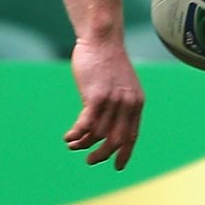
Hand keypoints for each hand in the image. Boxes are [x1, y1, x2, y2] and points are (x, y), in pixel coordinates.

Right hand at [65, 34, 144, 170]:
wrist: (102, 38)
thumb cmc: (107, 59)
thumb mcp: (121, 83)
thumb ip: (120, 102)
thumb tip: (108, 122)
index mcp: (136, 103)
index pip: (132, 136)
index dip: (125, 153)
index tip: (117, 166)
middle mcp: (127, 105)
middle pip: (115, 140)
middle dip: (102, 155)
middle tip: (90, 161)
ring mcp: (112, 102)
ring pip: (97, 134)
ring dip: (83, 143)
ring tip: (72, 144)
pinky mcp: (96, 98)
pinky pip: (85, 125)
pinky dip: (76, 134)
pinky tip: (68, 137)